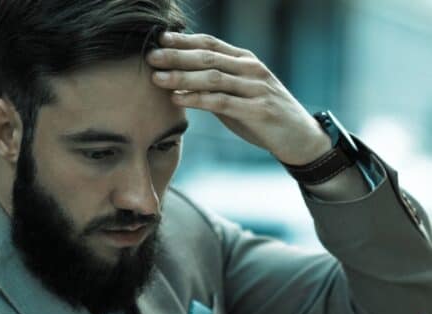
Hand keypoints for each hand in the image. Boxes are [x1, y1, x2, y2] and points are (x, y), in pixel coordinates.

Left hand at [147, 32, 331, 165]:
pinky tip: (178, 99)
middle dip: (177, 56)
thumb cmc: (265, 116)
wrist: (299, 137)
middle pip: (208, 57)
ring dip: (182, 77)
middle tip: (151, 57)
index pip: (211, 44)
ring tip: (157, 78)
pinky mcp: (257, 110)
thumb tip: (183, 83)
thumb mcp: (241, 95)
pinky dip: (198, 99)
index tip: (159, 40)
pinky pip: (221, 102)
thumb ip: (218, 87)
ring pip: (213, 78)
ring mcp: (255, 89)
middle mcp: (251, 69)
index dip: (184, 41)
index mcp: (246, 61)